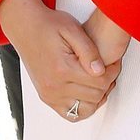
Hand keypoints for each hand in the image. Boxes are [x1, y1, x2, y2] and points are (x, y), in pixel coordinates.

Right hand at [0, 0, 121, 120]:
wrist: (25, 27)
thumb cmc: (48, 25)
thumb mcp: (73, 29)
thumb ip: (89, 51)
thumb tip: (101, 71)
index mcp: (62, 69)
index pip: (100, 81)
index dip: (113, 72)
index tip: (114, 62)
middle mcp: (54, 86)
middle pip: (95, 96)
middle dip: (107, 82)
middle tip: (109, 68)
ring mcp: (49, 95)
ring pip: (85, 109)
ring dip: (97, 96)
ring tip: (98, 80)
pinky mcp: (47, 98)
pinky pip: (71, 114)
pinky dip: (83, 107)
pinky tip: (87, 92)